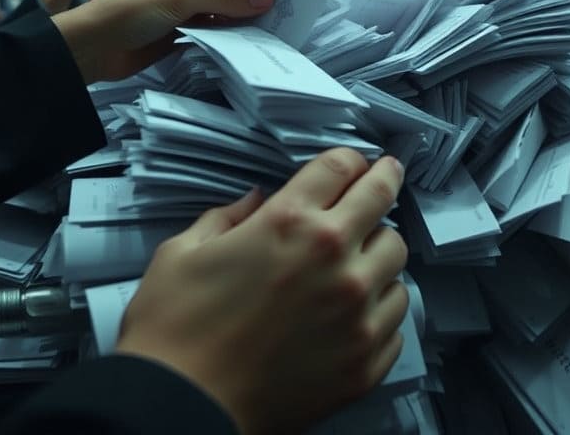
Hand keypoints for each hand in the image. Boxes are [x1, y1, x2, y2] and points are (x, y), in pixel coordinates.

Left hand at [53, 0, 274, 81]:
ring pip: (222, 14)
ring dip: (242, 21)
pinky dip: (229, 37)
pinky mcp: (180, 36)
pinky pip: (212, 34)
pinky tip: (252, 43)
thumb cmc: (133, 10)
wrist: (93, 46)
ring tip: (278, 26)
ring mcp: (184, 12)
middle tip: (288, 7)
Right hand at [116, 149, 408, 434]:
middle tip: (384, 178)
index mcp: (289, 221)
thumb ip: (227, 217)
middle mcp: (333, 258)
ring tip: (359, 260)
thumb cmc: (173, 330)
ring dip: (379, 252)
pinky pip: (395, 320)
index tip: (356, 164)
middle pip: (383, 200)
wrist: (178, 409)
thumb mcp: (183, 252)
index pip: (341, 166)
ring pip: (396, 260)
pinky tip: (356, 313)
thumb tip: (257, 202)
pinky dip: (380, 310)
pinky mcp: (364, 361)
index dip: (351, 159)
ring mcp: (355, 312)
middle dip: (383, 182)